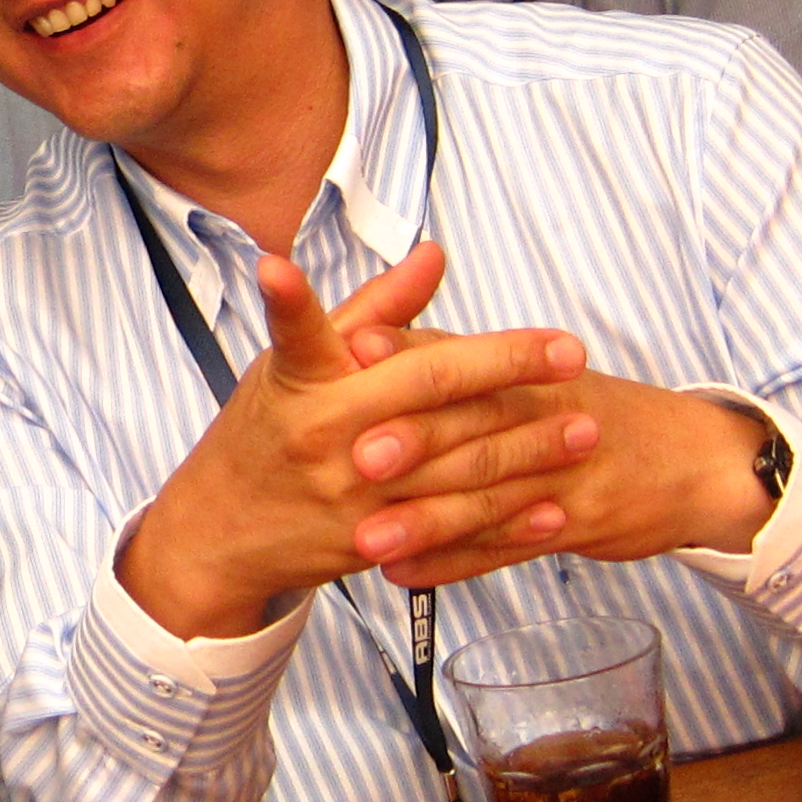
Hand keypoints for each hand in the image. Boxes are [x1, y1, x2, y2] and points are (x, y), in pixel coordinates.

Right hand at [114, 244, 593, 639]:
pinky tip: (552, 507)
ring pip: (457, 473)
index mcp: (312, 382)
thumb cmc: (261, 431)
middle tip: (577, 360)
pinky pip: (451, 534)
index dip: (484, 345)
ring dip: (528, 452)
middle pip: (441, 405)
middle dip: (515, 381)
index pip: (404, 349)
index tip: (547, 332)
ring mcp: (353, 499)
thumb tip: (435, 255)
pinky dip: (506, 522)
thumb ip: (373, 310)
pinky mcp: (369, 546)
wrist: (215, 533)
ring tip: (586, 429)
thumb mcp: (295, 361)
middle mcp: (331, 438)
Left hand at [351, 374, 776, 583]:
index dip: (410, 357)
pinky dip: (455, 564)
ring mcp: (566, 474)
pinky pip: (508, 548)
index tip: (352, 355)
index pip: (466, 360)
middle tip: (355, 460)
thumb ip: (452, 358)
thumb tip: (364, 338)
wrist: (701, 461)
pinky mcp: (579, 524)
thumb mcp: (538, 374)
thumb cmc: (601, 412)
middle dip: (417, 441)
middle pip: (478, 426)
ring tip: (367, 539)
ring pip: (489, 497)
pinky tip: (407, 575)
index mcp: (530, 373)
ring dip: (426, 520)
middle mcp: (548, 416)